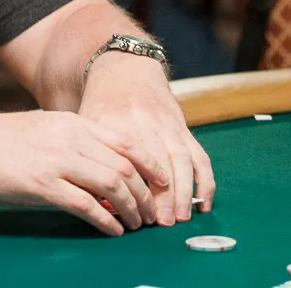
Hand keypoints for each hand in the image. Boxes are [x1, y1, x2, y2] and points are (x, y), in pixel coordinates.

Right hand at [0, 109, 168, 235]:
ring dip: (130, 209)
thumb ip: (72, 141)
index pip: (125, 142)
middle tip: (151, 212)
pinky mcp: (43, 185)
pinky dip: (105, 221)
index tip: (163, 181)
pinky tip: (111, 230)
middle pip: (125, 167)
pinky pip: (86, 206)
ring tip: (135, 224)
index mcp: (72, 123)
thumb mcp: (42, 128)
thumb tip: (100, 164)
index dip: (151, 164)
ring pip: (112, 186)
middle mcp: (70, 138)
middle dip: (145, 194)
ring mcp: (57, 161)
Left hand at [78, 52, 215, 226]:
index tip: (132, 211)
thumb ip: (90, 155)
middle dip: (162, 194)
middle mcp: (145, 123)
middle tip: (161, 222)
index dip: (133, 186)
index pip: (127, 158)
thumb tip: (93, 197)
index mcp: (116, 122)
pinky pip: (199, 156)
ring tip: (180, 217)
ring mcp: (168, 126)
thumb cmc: (100, 104)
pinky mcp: (183, 128)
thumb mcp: (86, 122)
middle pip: (157, 161)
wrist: (124, 69)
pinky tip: (203, 203)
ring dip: (184, 191)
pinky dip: (205, 181)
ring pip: (181, 160)